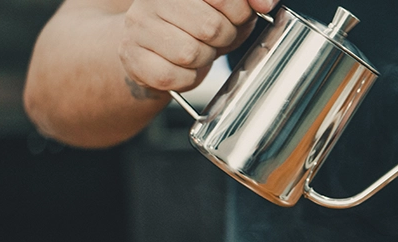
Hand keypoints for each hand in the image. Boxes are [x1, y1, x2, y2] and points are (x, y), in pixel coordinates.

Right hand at [118, 0, 276, 92]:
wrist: (158, 50)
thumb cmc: (198, 26)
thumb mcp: (230, 9)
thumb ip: (249, 1)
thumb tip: (265, 4)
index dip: (239, 13)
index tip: (236, 17)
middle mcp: (153, 0)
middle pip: (210, 27)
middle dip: (222, 39)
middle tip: (214, 38)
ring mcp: (139, 27)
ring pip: (190, 53)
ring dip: (203, 59)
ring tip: (197, 51)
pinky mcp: (133, 57)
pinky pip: (172, 76)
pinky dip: (185, 78)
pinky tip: (182, 67)